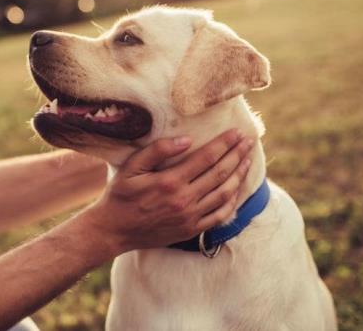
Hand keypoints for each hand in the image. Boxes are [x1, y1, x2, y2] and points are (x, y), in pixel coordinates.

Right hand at [80, 129, 254, 254]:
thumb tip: (186, 140)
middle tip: (249, 141)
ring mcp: (190, 217)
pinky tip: (237, 189)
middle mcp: (184, 200)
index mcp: (170, 181)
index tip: (237, 132)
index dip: (224, 144)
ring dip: (239, 175)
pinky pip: (219, 215)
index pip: (206, 158)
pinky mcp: (191, 229)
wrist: (114, 230)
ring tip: (247, 160)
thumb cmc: (120, 195)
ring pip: (224, 193)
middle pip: (220, 173)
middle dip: (237, 155)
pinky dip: (233, 201)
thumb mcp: (131, 168)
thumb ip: (157, 151)